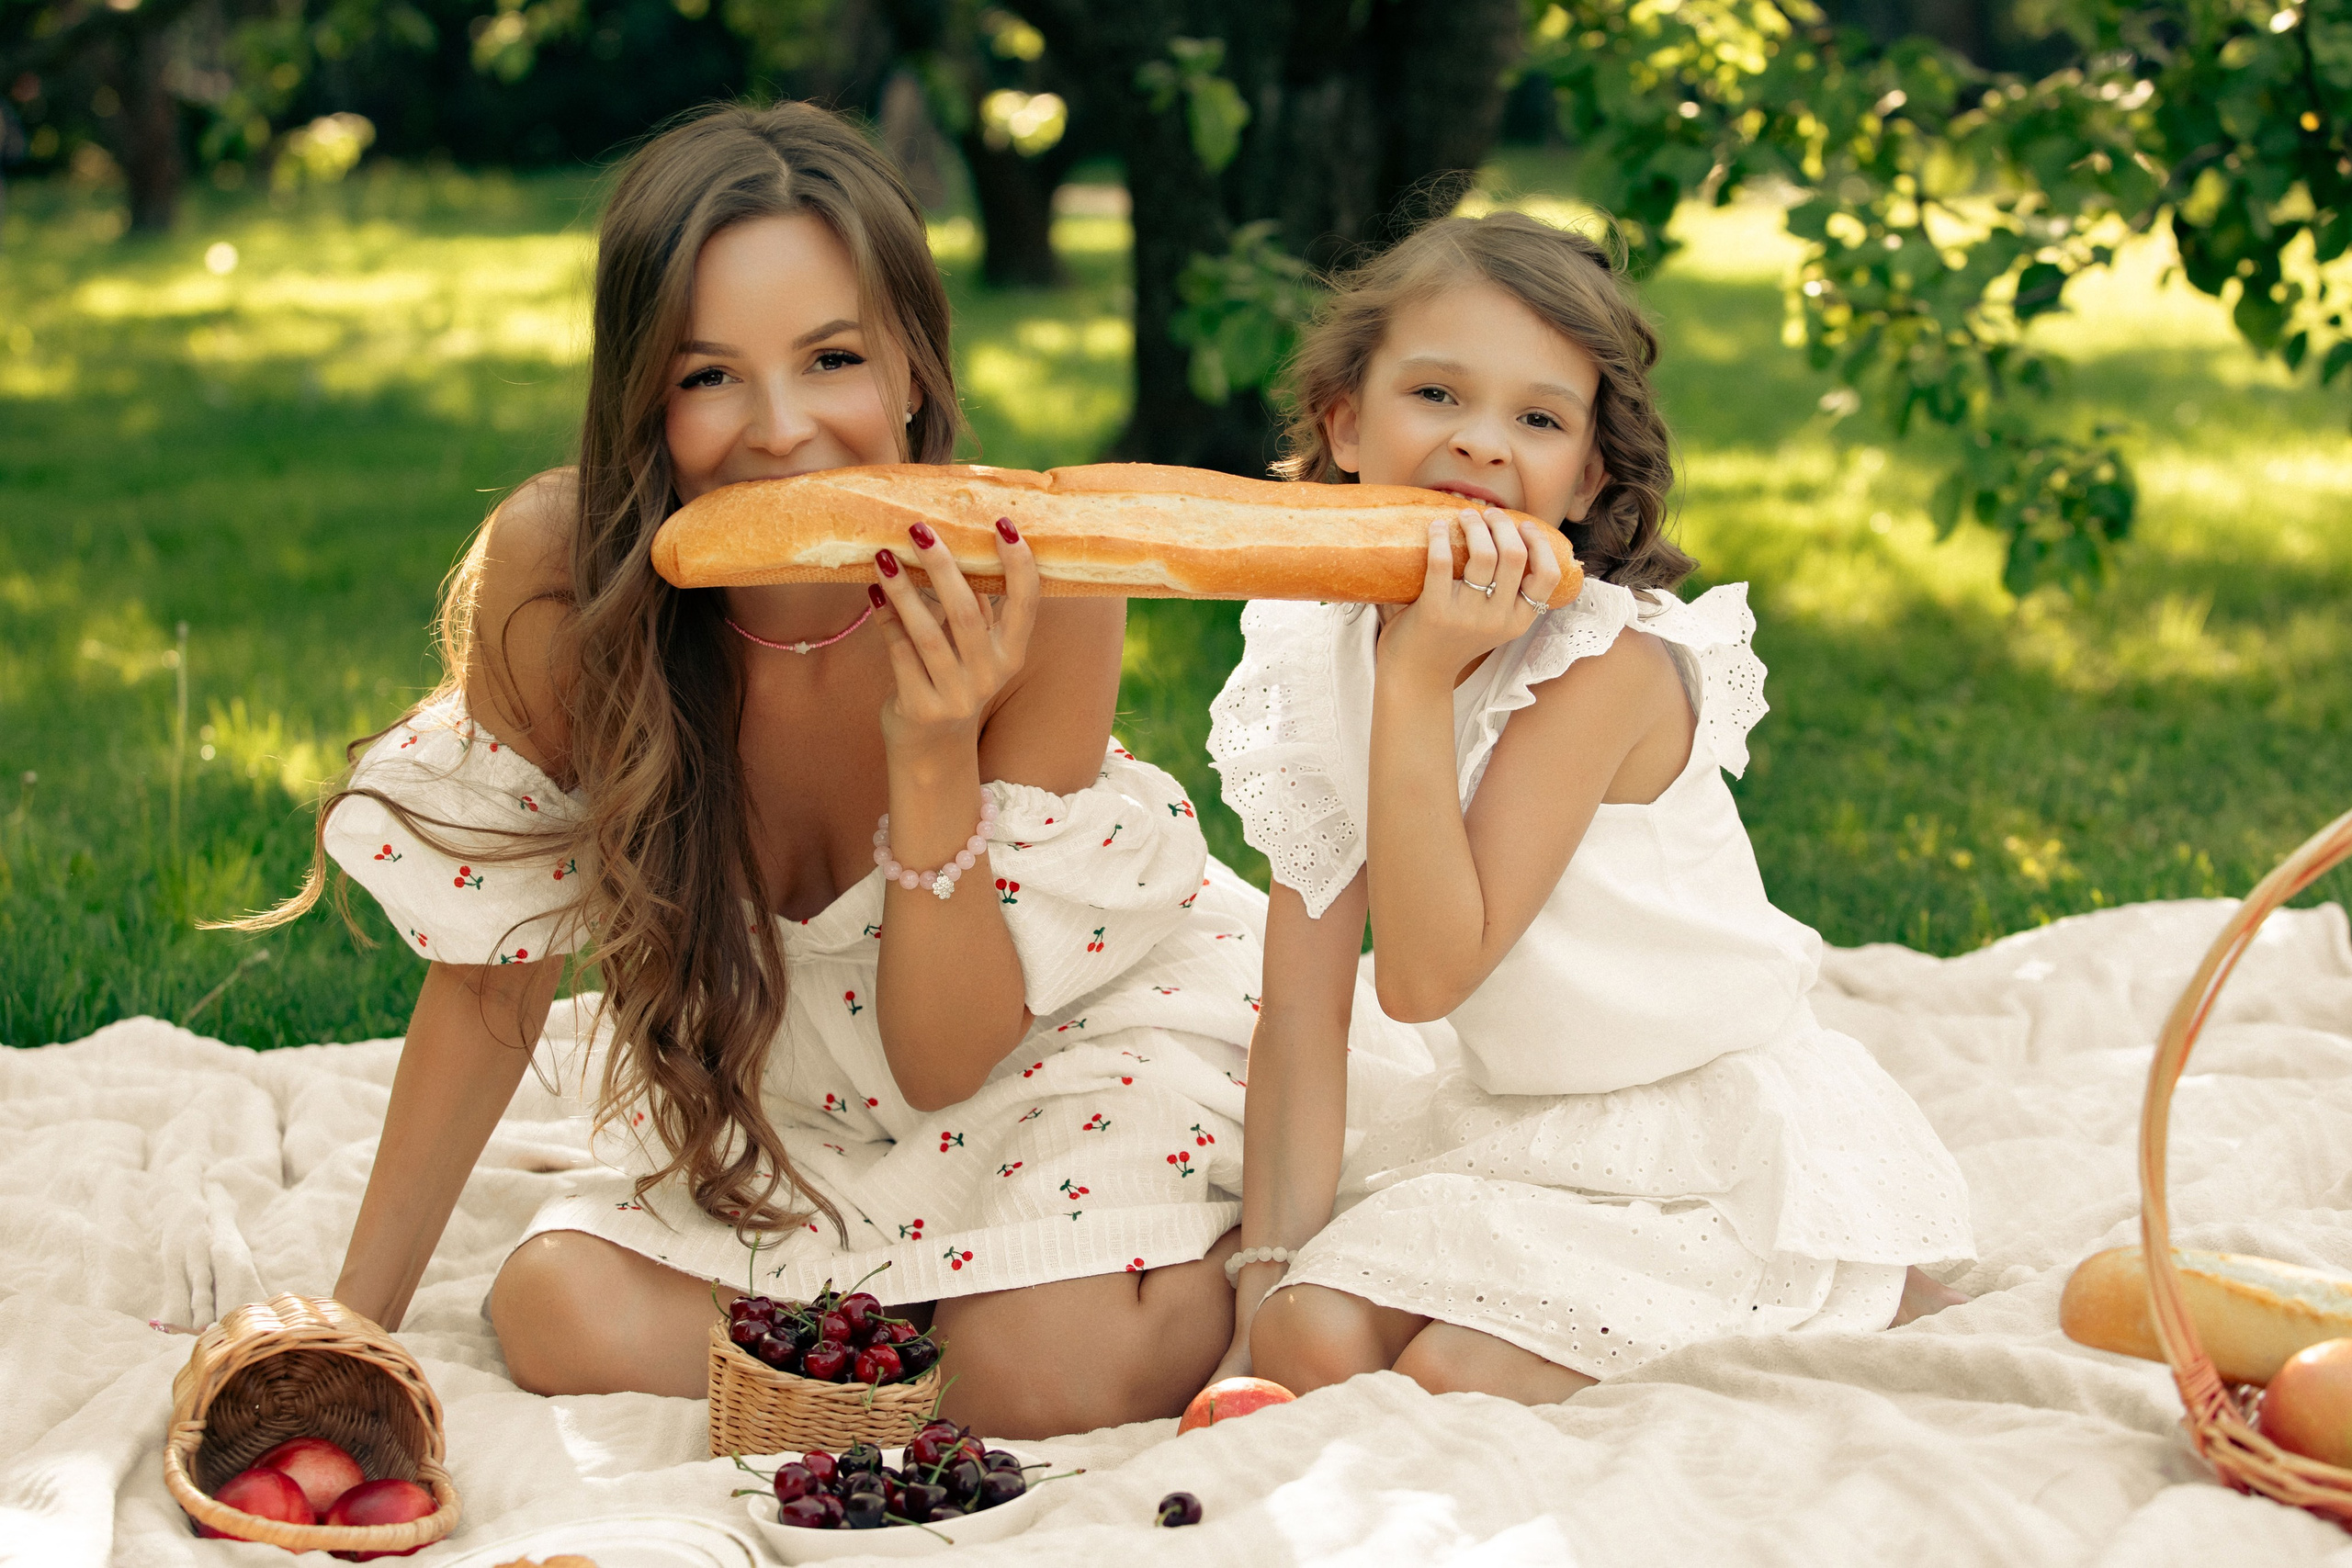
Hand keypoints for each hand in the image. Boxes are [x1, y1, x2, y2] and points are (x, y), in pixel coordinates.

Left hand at [871, 517, 1038, 757]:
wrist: (932, 749)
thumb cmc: (953, 679)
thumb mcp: (976, 650)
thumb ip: (975, 608)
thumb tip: (959, 544)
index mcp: (1011, 654)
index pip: (1026, 604)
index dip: (1018, 564)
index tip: (1003, 524)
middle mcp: (989, 676)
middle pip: (966, 612)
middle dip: (941, 566)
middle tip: (919, 529)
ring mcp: (955, 696)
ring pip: (927, 633)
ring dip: (903, 590)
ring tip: (883, 557)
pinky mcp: (921, 708)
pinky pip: (899, 653)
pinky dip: (885, 620)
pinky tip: (873, 592)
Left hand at [1377, 507, 1564, 680]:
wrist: (1416, 675)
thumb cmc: (1452, 640)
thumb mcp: (1491, 622)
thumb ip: (1502, 593)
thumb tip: (1506, 537)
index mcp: (1518, 621)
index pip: (1547, 576)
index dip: (1539, 544)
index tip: (1524, 525)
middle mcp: (1498, 619)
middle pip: (1514, 555)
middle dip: (1502, 524)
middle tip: (1487, 514)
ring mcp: (1468, 616)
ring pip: (1485, 554)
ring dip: (1475, 525)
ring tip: (1464, 516)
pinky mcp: (1436, 611)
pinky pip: (1442, 562)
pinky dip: (1440, 537)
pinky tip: (1437, 527)